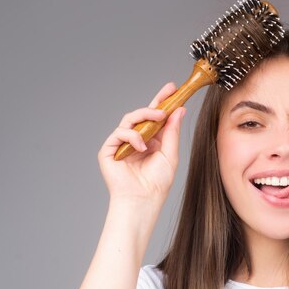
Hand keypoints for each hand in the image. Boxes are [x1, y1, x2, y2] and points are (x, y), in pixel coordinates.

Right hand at [97, 82, 186, 203]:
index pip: (156, 118)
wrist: (143, 199)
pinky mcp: (109, 150)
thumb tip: (178, 110)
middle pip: (142, 115)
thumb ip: (172, 132)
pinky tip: (142, 147)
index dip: (162, 102)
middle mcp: (136, 140)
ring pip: (130, 119)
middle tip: (166, 98)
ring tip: (158, 119)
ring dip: (145, 116)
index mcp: (152, 141)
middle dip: (154, 104)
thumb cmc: (157, 182)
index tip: (172, 88)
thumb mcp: (170, 154)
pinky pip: (119, 133)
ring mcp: (122, 144)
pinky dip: (132, 136)